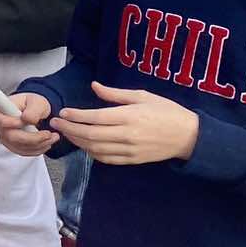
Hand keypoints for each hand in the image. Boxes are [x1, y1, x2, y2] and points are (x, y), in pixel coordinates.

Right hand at [0, 92, 57, 156]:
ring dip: (39, 144)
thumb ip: (32, 110)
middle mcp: (0, 126)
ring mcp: (5, 138)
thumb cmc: (33, 104)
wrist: (36, 112)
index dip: (13, 123)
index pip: (1, 121)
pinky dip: (38, 149)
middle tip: (48, 134)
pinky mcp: (13, 146)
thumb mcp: (36, 102)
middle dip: (33, 138)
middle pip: (12, 137)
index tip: (29, 121)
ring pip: (20, 147)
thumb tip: (27, 119)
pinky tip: (46, 142)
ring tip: (52, 136)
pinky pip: (25, 152)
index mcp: (1, 111)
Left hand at [52, 82, 199, 164]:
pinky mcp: (132, 160)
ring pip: (95, 149)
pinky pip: (106, 159)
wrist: (189, 136)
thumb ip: (115, 94)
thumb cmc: (166, 111)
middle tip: (56, 123)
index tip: (62, 112)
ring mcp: (130, 150)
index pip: (95, 118)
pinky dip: (91, 153)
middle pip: (91, 135)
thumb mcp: (143, 96)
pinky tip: (84, 145)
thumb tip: (94, 86)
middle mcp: (127, 134)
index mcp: (130, 116)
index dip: (76, 116)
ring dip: (77, 142)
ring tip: (66, 133)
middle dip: (69, 129)